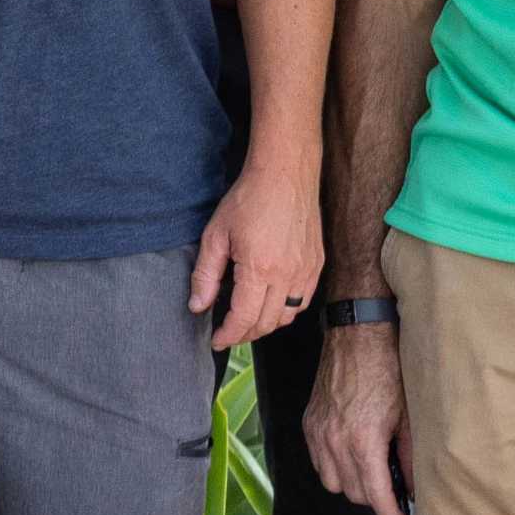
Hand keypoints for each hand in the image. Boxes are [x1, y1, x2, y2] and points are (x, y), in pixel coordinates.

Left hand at [188, 165, 322, 351]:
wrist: (284, 174)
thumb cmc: (248, 200)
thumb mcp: (215, 235)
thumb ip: (205, 275)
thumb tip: (198, 306)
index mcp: (259, 268)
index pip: (244, 318)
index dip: (229, 334)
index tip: (217, 340)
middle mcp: (287, 274)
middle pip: (267, 323)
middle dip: (245, 334)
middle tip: (228, 334)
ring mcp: (306, 270)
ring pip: (288, 316)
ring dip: (267, 325)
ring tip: (247, 322)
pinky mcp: (316, 264)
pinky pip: (303, 300)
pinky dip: (287, 311)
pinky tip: (271, 305)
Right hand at [306, 320, 411, 514]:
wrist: (358, 335)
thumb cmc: (388, 369)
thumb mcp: (408, 416)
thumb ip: (409, 457)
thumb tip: (412, 487)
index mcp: (363, 441)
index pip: (376, 495)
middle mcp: (335, 441)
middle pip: (353, 493)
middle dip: (375, 499)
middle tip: (394, 491)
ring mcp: (318, 432)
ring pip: (332, 482)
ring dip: (353, 485)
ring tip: (371, 472)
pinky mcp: (309, 423)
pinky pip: (318, 461)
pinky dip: (334, 467)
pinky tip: (351, 455)